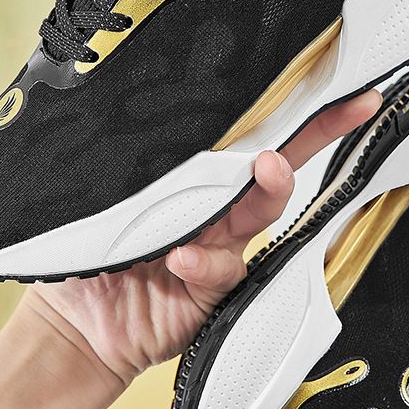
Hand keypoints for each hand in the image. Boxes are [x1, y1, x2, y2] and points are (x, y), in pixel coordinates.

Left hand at [22, 89, 381, 393]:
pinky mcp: (213, 290)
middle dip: (312, 134)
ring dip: (267, 189)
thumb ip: (137, 169)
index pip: (241, 133)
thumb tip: (153, 120)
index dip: (286, 106)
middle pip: (270, 164)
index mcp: (190, 174)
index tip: (335, 84)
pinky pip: (219, 269)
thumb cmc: (86, 250)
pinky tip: (180, 258)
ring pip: (256, 212)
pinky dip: (201, 262)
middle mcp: (213, 206)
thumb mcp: (105, 197)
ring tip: (268, 171)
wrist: (73, 323)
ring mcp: (218, 247)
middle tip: (335, 112)